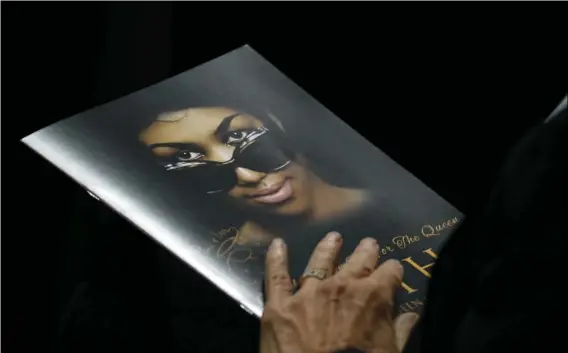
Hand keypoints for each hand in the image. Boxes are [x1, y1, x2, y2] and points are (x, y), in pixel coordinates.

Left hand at [260, 232, 417, 352]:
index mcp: (373, 296)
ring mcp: (308, 292)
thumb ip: (400, 331)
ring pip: (319, 260)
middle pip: (358, 260)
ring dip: (328, 247)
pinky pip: (276, 276)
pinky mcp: (280, 304)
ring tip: (333, 238)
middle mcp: (341, 285)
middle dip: (366, 251)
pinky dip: (276, 258)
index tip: (393, 271)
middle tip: (368, 244)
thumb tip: (412, 315)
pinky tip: (277, 244)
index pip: (390, 272)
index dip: (393, 271)